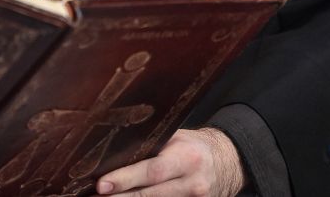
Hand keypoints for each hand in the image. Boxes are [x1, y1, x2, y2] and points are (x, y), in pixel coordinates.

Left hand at [96, 128, 245, 196]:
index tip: (101, 185)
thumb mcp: (176, 139)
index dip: (125, 179)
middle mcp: (192, 183)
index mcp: (186, 158)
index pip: (151, 171)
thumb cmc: (194, 147)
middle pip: (151, 195)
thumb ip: (152, 146)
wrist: (228, 162)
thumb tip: (114, 152)